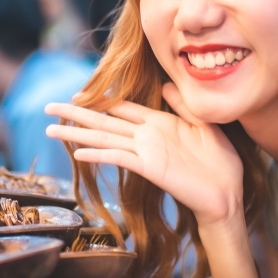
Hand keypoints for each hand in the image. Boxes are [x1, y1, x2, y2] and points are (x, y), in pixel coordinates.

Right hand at [44, 83, 243, 225]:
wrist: (228, 193)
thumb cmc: (221, 162)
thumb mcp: (204, 124)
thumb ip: (183, 104)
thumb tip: (166, 84)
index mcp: (158, 124)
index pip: (121, 108)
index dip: (100, 101)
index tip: (77, 95)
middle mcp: (146, 137)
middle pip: (104, 122)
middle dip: (76, 115)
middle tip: (49, 107)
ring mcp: (145, 153)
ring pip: (104, 138)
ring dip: (77, 133)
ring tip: (51, 129)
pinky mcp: (150, 168)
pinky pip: (120, 158)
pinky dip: (99, 154)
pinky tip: (78, 152)